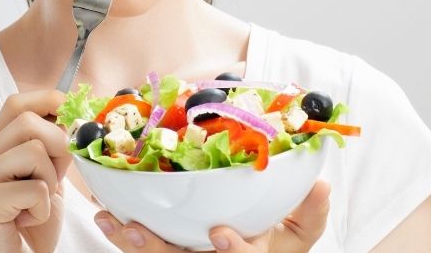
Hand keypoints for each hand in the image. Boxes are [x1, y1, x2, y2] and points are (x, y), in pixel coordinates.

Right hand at [0, 90, 71, 252]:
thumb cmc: (34, 222)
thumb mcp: (47, 174)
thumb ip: (53, 145)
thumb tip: (78, 115)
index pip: (16, 103)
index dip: (49, 101)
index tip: (73, 114)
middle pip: (28, 121)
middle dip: (57, 145)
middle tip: (56, 177)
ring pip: (33, 151)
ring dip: (51, 179)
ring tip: (38, 202)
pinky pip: (34, 188)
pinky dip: (44, 207)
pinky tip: (29, 219)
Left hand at [93, 180, 330, 251]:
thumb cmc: (276, 245)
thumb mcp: (299, 235)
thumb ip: (310, 213)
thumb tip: (321, 183)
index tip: (219, 233)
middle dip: (157, 251)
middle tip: (136, 229)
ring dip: (133, 242)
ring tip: (112, 220)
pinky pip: (146, 250)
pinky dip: (126, 235)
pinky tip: (109, 217)